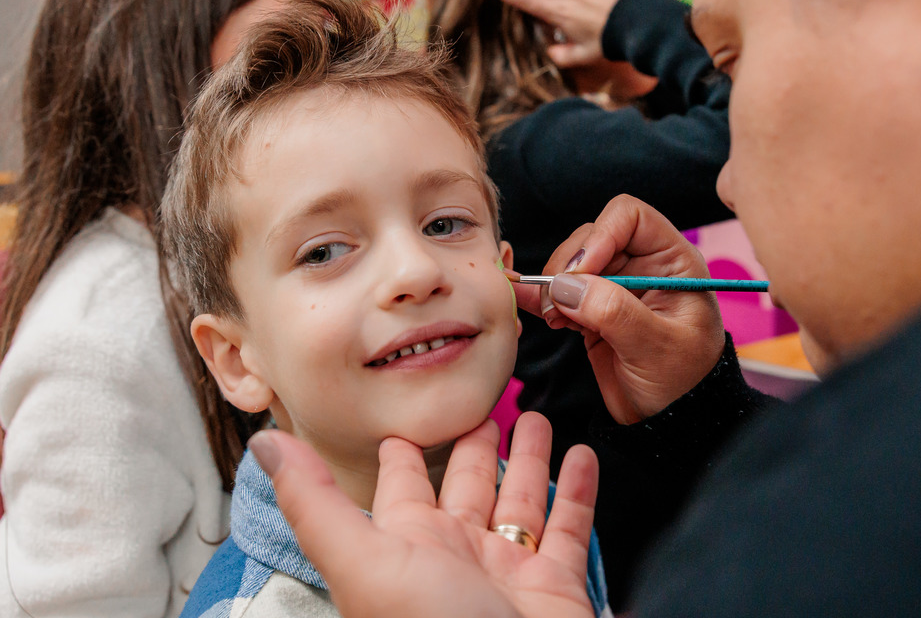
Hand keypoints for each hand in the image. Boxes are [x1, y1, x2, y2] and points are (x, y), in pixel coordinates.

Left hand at [256, 414, 596, 617]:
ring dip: (529, 458)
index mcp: (406, 548)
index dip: (402, 458)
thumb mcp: (362, 561)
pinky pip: (568, 528)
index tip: (405, 427)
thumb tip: (266, 447)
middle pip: (467, 486)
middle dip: (475, 446)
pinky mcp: (552, 586)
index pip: (402, 489)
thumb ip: (317, 502)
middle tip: (485, 407)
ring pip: (519, 501)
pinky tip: (582, 458)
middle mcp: (455, 557)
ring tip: (536, 419)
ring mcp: (506, 572)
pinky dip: (578, 491)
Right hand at [512, 195, 725, 423]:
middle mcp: (644, 267)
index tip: (582, 271)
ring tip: (554, 318)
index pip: (630, 217)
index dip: (600, 235)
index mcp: (672, 261)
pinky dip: (541, 297)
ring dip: (554, 285)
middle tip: (559, 303)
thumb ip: (615, 312)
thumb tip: (567, 285)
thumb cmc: (684, 383)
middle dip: (570, 265)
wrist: (673, 423)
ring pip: (572, 263)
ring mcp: (617, 289)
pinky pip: (561, 291)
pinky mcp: (593, 311)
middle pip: (593, 237)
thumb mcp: (657, 347)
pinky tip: (527, 303)